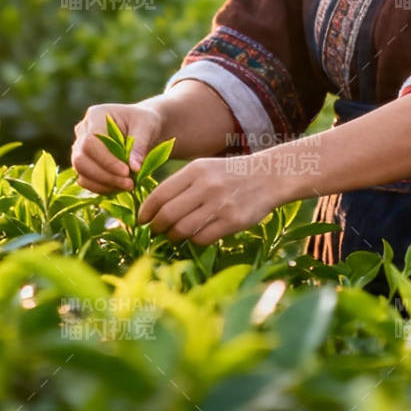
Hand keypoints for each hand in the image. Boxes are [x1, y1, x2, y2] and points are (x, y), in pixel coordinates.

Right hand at [71, 103, 166, 194]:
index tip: (127, 172)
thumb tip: (134, 168)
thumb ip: (140, 145)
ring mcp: (80, 147)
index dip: (106, 160)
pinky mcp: (84, 163)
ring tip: (128, 186)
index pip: (90, 141)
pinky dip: (101, 187)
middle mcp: (83, 130)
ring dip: (103, 184)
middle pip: (80, 159)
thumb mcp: (147, 127)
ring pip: (80, 171)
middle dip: (104, 175)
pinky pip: (85, 180)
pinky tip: (120, 187)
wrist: (143, 128)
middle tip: (129, 184)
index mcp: (96, 115)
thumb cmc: (145, 122)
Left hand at [136, 156, 280, 245]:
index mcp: (195, 170)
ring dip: (173, 236)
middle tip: (154, 231)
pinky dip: (193, 241)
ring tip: (173, 236)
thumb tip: (154, 209)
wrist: (269, 175)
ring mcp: (220, 204)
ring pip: (183, 229)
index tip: (141, 220)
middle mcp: (206, 186)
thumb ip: (181, 185)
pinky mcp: (232, 221)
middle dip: (156, 227)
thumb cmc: (230, 174)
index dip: (146, 211)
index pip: (160, 194)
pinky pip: (202, 238)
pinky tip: (194, 237)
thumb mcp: (205, 168)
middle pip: (168, 214)